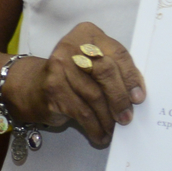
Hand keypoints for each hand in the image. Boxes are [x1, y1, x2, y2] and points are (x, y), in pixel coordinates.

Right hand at [9, 22, 144, 147]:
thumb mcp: (94, 64)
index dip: (131, 77)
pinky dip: (94, 127)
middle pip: (105, 72)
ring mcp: (59, 66)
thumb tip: (137, 95)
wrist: (33, 86)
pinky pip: (80, 112)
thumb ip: (114, 71)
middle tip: (127, 118)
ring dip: (107, 118)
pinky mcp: (53, 88)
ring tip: (114, 130)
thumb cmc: (73, 75)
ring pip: (93, 95)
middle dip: (119, 98)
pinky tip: (100, 135)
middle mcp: (73, 47)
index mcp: (89, 34)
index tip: (139, 98)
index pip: (117, 53)